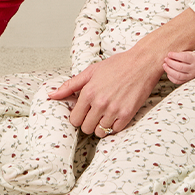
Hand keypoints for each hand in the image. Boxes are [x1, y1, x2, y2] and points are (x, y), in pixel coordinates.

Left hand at [48, 45, 163, 134]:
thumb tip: (52, 95)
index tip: (84, 111)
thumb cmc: (117, 65)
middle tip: (95, 113)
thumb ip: (70, 85)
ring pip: (100, 132)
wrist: (142, 63)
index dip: (78, 117)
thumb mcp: (91, 71)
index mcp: (88, 92)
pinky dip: (114, 125)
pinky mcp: (127, 114)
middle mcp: (100, 103)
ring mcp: (114, 110)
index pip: (74, 119)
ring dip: (101, 125)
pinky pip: (115, 130)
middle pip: (86, 128)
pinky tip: (116, 114)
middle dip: (89, 122)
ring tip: (106, 114)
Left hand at [163, 50, 194, 84]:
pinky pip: (177, 81)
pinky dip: (171, 77)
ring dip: (169, 70)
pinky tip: (168, 72)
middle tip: (166, 59)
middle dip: (171, 63)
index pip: (184, 57)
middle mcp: (193, 69)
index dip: (175, 56)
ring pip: (178, 75)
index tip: (169, 54)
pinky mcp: (186, 81)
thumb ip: (180, 54)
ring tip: (165, 65)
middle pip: (180, 67)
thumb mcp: (188, 53)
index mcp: (194, 60)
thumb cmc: (190, 58)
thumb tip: (169, 56)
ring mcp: (190, 76)